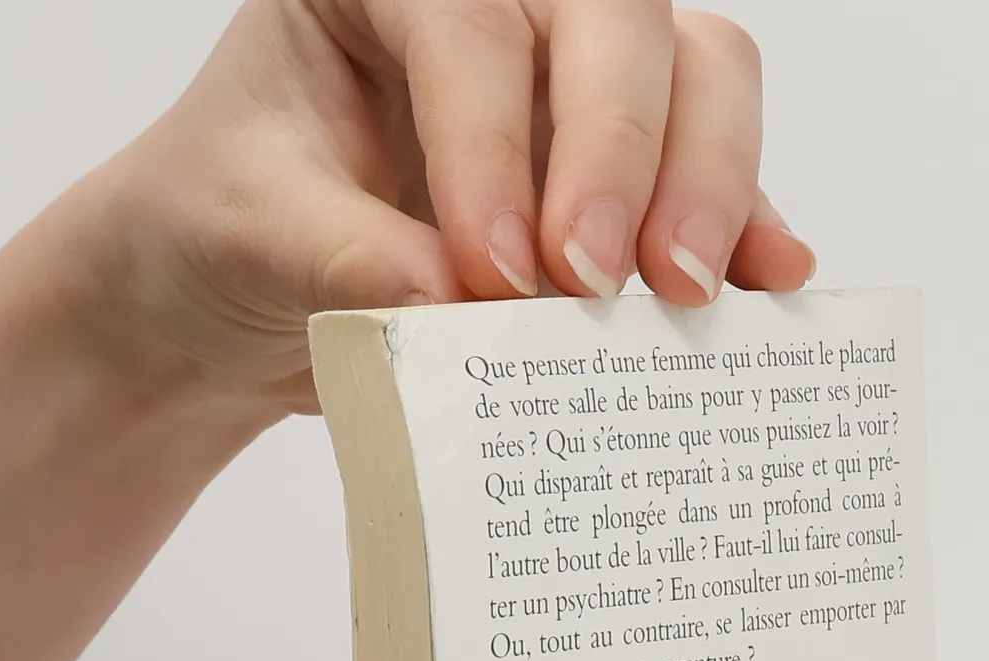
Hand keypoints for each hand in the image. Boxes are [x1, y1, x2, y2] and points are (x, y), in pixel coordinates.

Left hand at [89, 0, 815, 410]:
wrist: (220, 296)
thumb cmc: (219, 232)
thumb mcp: (248, 236)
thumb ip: (343, 259)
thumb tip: (450, 302)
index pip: (470, 27)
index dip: (494, 146)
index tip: (495, 273)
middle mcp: (495, 2)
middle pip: (612, 22)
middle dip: (620, 154)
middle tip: (599, 283)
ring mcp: (568, 77)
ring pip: (691, 69)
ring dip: (704, 179)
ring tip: (682, 294)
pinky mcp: (611, 165)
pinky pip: (705, 164)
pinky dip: (743, 221)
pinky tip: (769, 280)